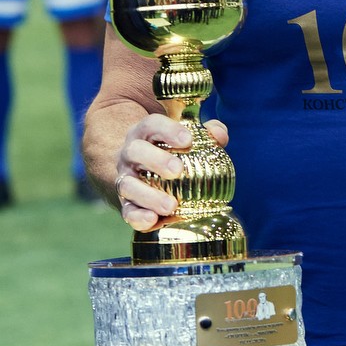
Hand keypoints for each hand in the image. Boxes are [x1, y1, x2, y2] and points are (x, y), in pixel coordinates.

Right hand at [113, 115, 228, 231]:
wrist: (144, 170)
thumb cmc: (173, 150)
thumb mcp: (187, 137)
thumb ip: (208, 133)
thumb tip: (219, 135)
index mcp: (146, 133)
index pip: (152, 124)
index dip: (168, 130)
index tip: (188, 140)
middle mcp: (131, 153)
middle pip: (136, 151)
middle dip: (156, 160)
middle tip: (177, 170)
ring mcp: (125, 178)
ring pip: (128, 184)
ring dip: (148, 196)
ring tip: (171, 205)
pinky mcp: (125, 203)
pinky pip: (126, 211)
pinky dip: (137, 217)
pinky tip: (153, 221)